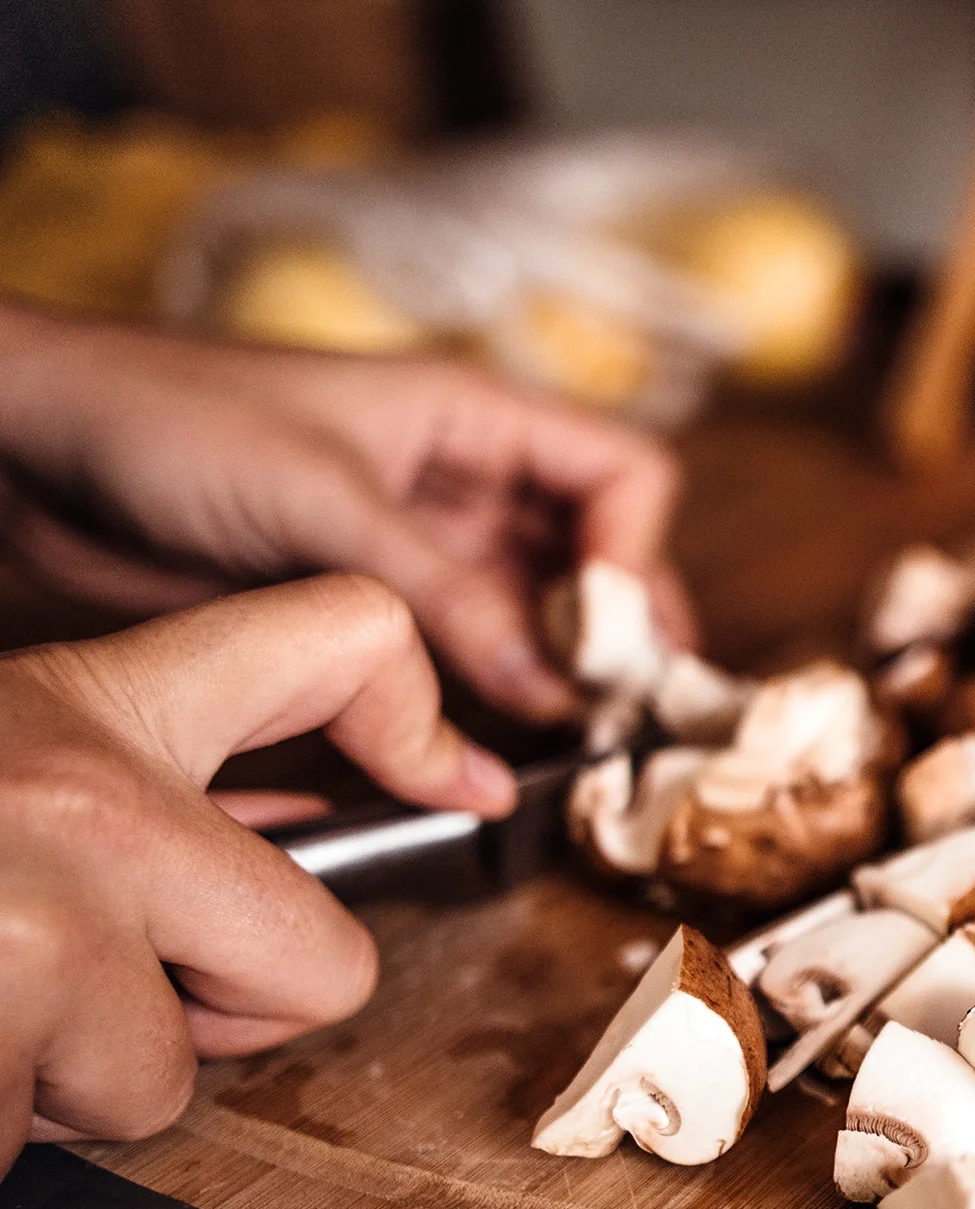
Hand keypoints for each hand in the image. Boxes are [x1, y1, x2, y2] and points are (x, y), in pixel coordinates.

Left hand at [0, 306, 693, 720]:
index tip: (610, 643)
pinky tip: (489, 747)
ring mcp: (418, 546)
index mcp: (475, 416)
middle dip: (614, 634)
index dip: (636, 556)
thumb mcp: (325, 503)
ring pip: (531, 614)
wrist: (36, 443)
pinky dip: (487, 700)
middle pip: (594, 556)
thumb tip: (551, 687)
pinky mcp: (365, 603)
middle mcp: (463, 481)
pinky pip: (460, 654)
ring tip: (566, 748)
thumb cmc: (170, 419)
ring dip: (554, 677)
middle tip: (618, 720)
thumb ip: (446, 596)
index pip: (623, 476)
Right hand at [0, 575, 516, 1171]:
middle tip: (83, 986)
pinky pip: (29, 1147)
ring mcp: (32, 929)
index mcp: (94, 707)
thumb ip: (122, 785)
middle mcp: (91, 802)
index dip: (408, 707)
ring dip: (52, 1085)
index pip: (349, 635)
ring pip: (162, 1086)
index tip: (434, 776)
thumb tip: (261, 860)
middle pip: (323, 965)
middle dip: (215, 1016)